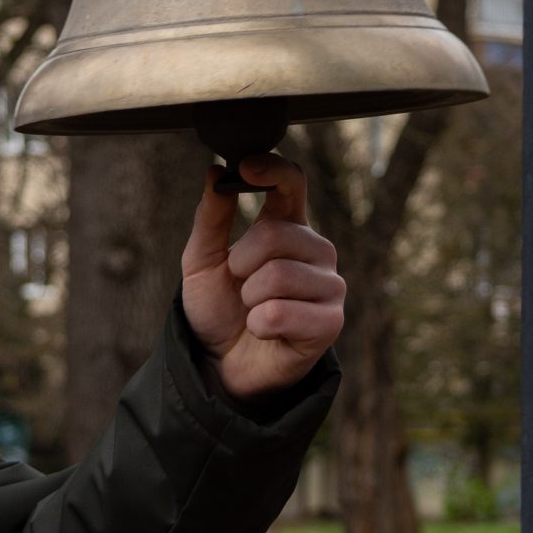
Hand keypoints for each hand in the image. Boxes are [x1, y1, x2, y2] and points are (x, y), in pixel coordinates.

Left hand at [180, 155, 344, 399]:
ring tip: (252, 310)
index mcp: (288, 227)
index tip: (245, 168)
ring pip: (279, 275)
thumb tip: (214, 171)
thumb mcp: (202, 261)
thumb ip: (210, 218)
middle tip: (239, 284)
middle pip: (277, 233)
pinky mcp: (330, 322)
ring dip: (249, 298)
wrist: (220, 364)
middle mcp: (316, 251)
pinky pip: (282, 313)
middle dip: (242, 262)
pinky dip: (259, 325)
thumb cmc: (218, 310)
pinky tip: (264, 331)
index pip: (292, 184)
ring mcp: (329, 286)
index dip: (272, 171)